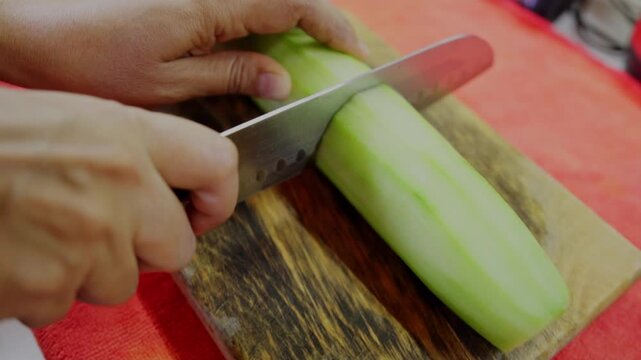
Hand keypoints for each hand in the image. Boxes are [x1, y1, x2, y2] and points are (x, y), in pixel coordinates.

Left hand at [0, 0, 365, 105]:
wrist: (33, 28)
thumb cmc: (92, 60)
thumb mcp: (167, 83)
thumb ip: (231, 74)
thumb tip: (283, 80)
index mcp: (211, 3)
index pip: (292, 4)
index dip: (330, 25)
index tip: (354, 52)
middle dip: (321, 18)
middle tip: (340, 51)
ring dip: (296, 16)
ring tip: (315, 48)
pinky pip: (241, 0)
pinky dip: (266, 17)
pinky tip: (269, 41)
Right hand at [0, 88, 237, 326]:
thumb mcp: (71, 118)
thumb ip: (130, 151)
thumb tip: (168, 186)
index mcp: (125, 136)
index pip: (216, 164)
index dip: (217, 195)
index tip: (204, 209)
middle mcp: (118, 188)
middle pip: (177, 246)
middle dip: (145, 247)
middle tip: (104, 229)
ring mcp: (88, 241)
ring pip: (121, 283)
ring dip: (88, 270)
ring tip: (42, 232)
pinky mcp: (52, 287)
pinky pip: (68, 304)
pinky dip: (45, 289)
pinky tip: (19, 253)